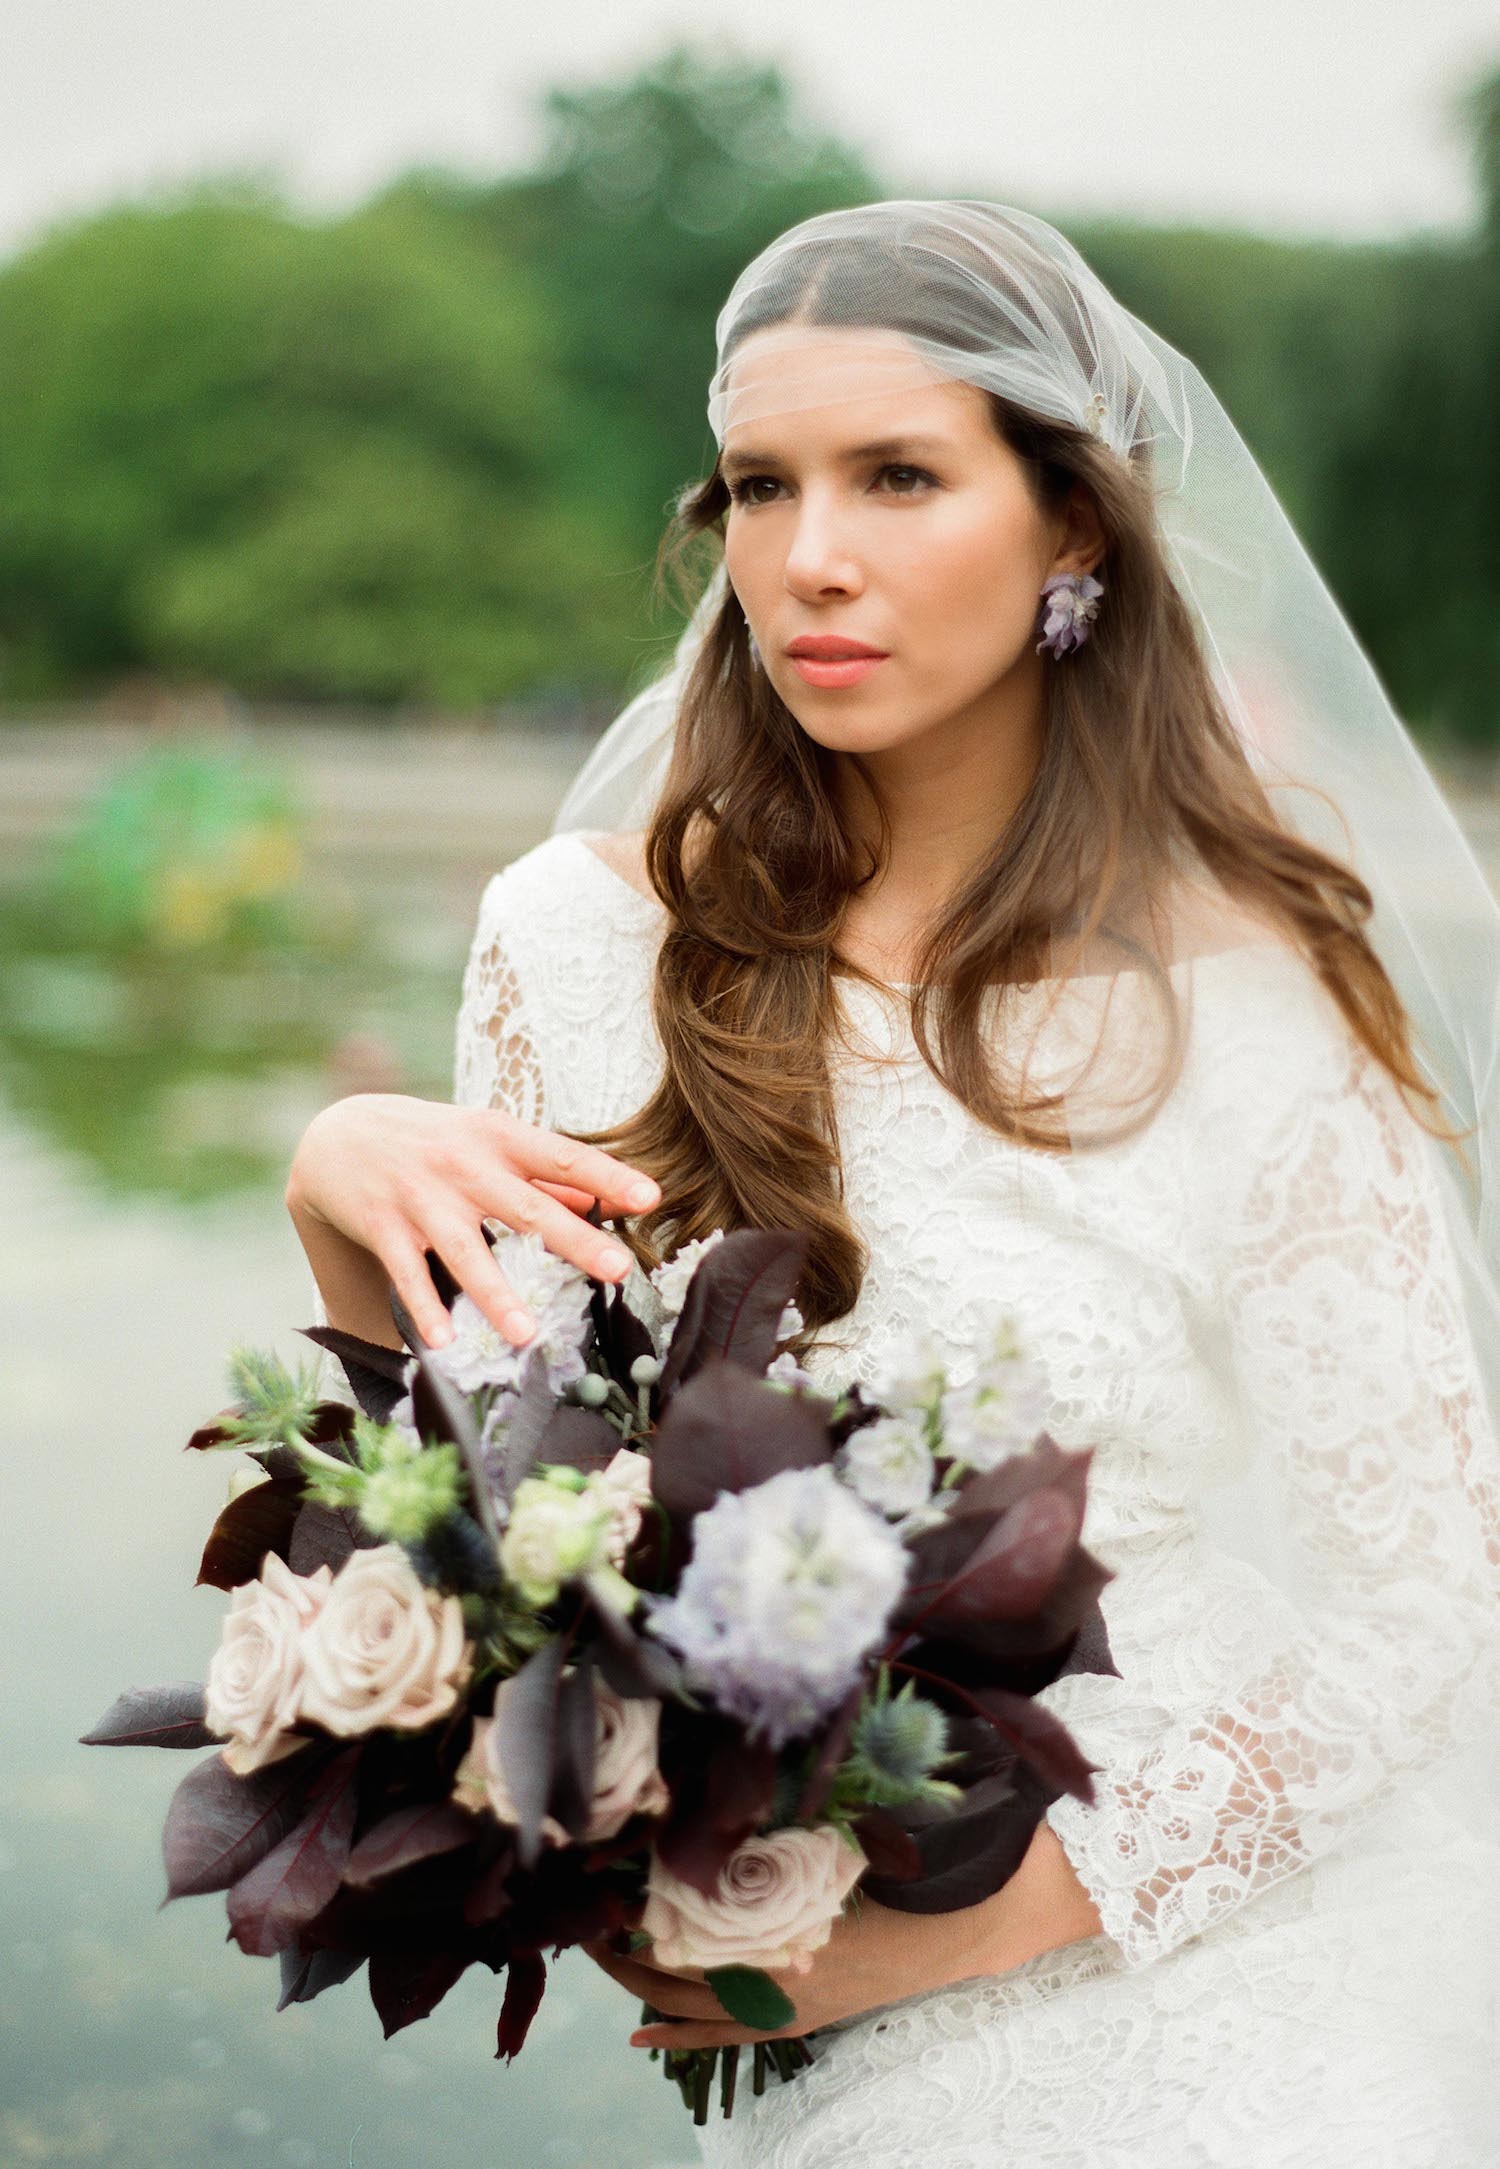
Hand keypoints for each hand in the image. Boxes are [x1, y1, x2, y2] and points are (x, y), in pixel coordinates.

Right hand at [284, 1092, 660, 1349]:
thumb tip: (601, 1201)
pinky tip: (444, 1342)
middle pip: (526, 1208)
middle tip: (618, 1269)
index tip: (650, 1198)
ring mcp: (422, 1199)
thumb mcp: (489, 1142)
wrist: (341, 1135)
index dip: (607, 1177)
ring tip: (527, 1333)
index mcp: (499, 1139)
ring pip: (465, 1251)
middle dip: (574, 1240)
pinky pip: (408, 1275)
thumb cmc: (435, 1142)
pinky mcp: (384, 1228)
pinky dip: (425, 1310)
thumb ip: (543, 1173)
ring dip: (496, 1294)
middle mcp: (464, 1166)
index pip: (562, 1157)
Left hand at [582, 1820, 1103, 2048]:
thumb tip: (730, 1774)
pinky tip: (639, 2034)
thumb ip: (784, 1819)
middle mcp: (772, 1974)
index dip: (630, 1904)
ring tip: (592, 1952)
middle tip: (574, 1909)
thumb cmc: (909, 1863)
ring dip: (638, 1979)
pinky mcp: (797, 2017)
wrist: (974, 1921)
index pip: (680, 1924)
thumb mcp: (841, 1831)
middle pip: (670, 1965)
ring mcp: (784, 2004)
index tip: (591, 1875)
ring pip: (687, 2003)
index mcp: (777, 1928)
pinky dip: (678, 2035)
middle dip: (619, 1940)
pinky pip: (724, 2037)